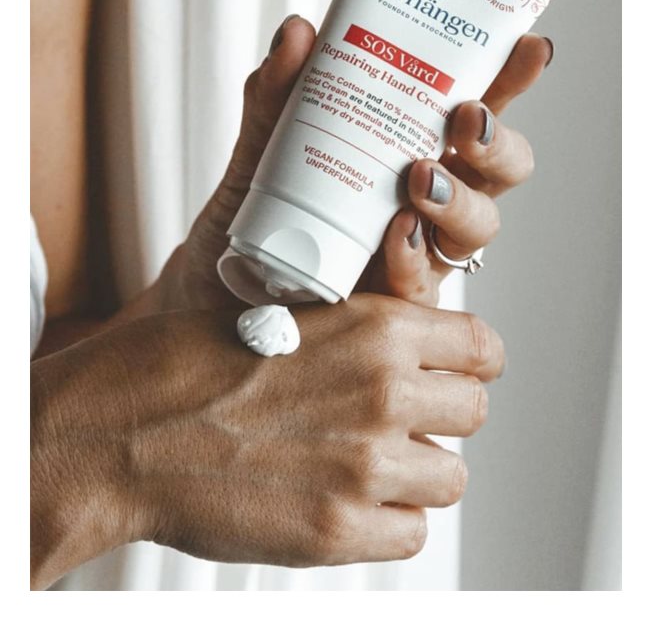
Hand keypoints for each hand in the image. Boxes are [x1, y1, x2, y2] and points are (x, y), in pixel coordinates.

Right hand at [31, 294, 503, 585]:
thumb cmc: (191, 365)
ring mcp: (366, 466)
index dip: (471, 362)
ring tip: (365, 465)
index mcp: (375, 328)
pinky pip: (412, 533)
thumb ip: (362, 335)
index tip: (456, 373)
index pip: (482, 348)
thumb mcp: (291, 315)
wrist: (126, 429)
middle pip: (473, 412)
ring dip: (416, 473)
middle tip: (399, 421)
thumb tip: (412, 355)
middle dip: (441, 417)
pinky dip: (387, 522)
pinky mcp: (339, 530)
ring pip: (450, 477)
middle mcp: (384, 393)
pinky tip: (346, 502)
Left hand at [153, 16, 550, 310]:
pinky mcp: (393, 298)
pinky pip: (423, 282)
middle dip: (497, 143)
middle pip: (498, 169)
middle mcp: (425, 196)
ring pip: (479, 226)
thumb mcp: (261, 146)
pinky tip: (397, 234)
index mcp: (407, 148)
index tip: (532, 45)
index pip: (473, 108)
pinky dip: (414, 256)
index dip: (509, 79)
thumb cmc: (256, 214)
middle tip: (466, 120)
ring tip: (421, 180)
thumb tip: (296, 31)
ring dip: (462, 200)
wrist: (219, 287)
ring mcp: (416, 248)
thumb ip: (277, 95)